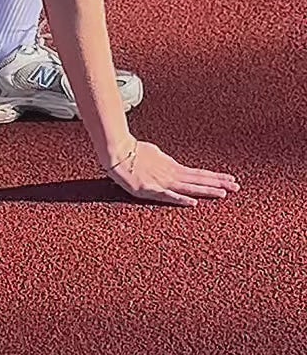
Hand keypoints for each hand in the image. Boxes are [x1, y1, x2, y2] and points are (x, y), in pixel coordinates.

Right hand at [106, 139, 239, 206]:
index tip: (231, 179)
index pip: (199, 174)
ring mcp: (161, 182)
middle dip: (218, 183)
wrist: (116, 151)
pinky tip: (192, 203)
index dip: (215, 177)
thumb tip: (167, 162)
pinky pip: (167, 196)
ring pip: (188, 187)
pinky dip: (180, 199)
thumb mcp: (153, 156)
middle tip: (237, 187)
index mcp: (173, 168)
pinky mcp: (148, 189)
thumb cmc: (132, 153)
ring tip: (223, 193)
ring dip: (206, 190)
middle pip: (199, 180)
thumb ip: (163, 162)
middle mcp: (171, 175)